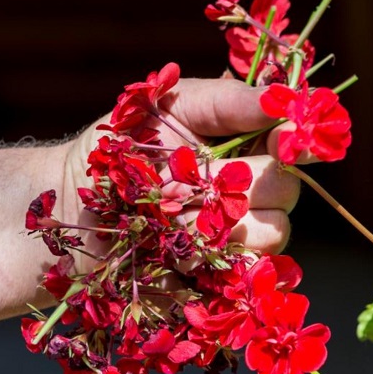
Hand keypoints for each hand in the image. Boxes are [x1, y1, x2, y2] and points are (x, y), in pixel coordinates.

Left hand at [61, 78, 307, 271]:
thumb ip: (229, 100)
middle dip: (242, 183)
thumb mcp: (170, 105)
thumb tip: (282, 99)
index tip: (287, 142)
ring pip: (272, 233)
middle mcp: (254, 190)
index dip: (298, 144)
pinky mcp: (223, 273)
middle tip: (191, 176)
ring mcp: (242, 235)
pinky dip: (208, 258)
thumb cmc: (122, 144)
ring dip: (219, 222)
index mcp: (250, 145)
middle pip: (287, 191)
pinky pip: (243, 271)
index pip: (295, 144)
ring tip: (173, 211)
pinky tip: (174, 246)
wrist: (74, 204)